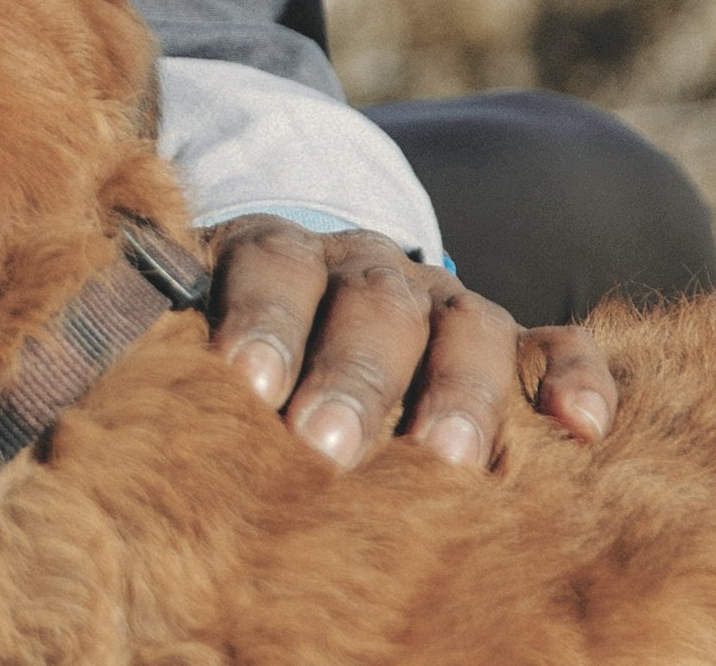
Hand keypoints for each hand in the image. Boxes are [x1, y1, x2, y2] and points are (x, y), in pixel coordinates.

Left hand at [198, 217, 615, 471]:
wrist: (310, 308)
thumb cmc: (243, 355)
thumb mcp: (204, 344)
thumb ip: (190, 369)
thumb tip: (135, 421)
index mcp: (282, 255)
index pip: (274, 268)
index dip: (263, 321)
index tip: (250, 385)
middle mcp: (369, 269)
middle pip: (373, 303)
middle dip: (354, 377)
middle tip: (327, 445)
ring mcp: (446, 302)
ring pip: (467, 325)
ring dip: (459, 392)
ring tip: (448, 459)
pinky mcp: (511, 341)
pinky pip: (558, 345)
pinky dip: (577, 379)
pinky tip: (580, 428)